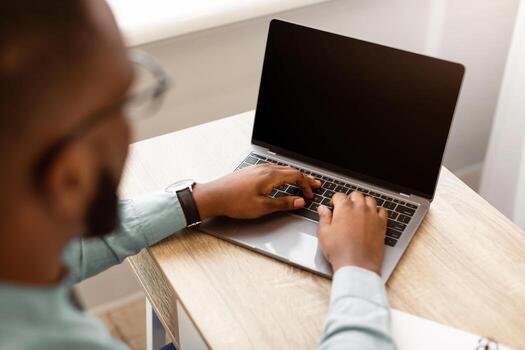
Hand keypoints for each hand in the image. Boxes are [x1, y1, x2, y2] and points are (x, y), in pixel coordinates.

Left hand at [191, 164, 320, 219]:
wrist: (213, 196)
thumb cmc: (234, 202)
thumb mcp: (262, 207)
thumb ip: (283, 203)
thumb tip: (299, 201)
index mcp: (270, 176)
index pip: (295, 175)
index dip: (306, 184)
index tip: (310, 194)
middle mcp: (264, 169)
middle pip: (290, 170)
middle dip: (303, 178)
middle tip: (314, 185)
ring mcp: (256, 169)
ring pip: (281, 169)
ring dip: (293, 176)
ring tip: (300, 183)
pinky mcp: (250, 172)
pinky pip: (272, 170)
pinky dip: (282, 175)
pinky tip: (281, 181)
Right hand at [316, 191, 386, 274]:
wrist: (357, 265)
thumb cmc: (339, 250)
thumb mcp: (323, 233)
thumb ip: (323, 217)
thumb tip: (322, 209)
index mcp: (344, 208)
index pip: (339, 195)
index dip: (334, 201)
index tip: (333, 207)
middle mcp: (360, 208)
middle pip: (356, 195)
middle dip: (349, 199)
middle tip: (345, 208)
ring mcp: (372, 215)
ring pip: (370, 199)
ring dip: (363, 202)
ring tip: (359, 210)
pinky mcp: (382, 224)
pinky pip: (382, 210)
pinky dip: (377, 211)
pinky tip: (372, 216)